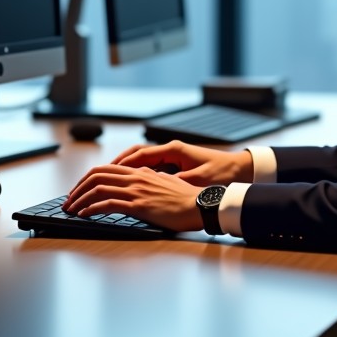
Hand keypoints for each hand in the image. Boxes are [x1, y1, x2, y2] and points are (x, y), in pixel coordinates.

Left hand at [62, 164, 201, 230]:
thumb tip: (141, 185)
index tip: (79, 190)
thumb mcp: (165, 183)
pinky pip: (107, 204)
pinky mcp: (138, 205)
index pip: (106, 169)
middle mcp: (135, 177)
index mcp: (141, 171)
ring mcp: (136, 190)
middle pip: (97, 175)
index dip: (88, 179)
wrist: (199, 205)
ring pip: (98, 188)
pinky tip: (83, 215)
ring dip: (79, 199)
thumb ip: (151, 181)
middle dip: (78, 188)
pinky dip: (90, 209)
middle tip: (68, 200)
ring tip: (70, 209)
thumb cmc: (186, 199)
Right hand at [111, 140, 253, 185]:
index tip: (105, 173)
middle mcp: (169, 151)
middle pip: (135, 155)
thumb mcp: (197, 179)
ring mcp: (172, 157)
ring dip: (123, 169)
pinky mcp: (175, 165)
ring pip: (140, 160)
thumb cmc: (220, 173)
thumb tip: (153, 186)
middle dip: (115, 166)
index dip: (120, 164)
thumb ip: (174, 182)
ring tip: (106, 181)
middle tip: (97, 177)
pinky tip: (128, 183)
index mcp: (173, 150)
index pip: (139, 155)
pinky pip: (149, 166)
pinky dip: (136, 172)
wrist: (238, 170)